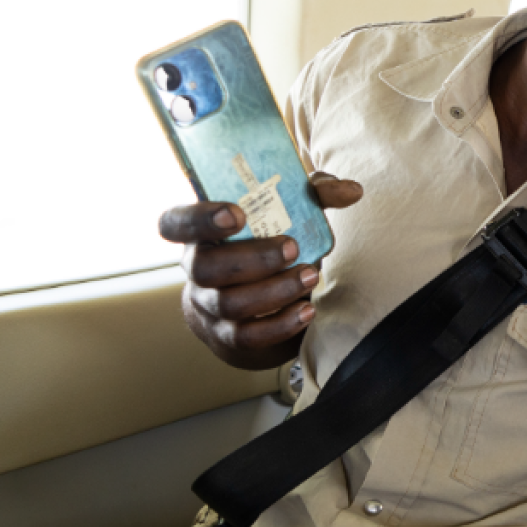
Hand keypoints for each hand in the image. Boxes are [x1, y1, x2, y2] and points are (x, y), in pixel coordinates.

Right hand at [159, 170, 363, 370]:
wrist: (260, 303)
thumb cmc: (269, 244)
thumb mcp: (288, 214)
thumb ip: (313, 196)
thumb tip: (351, 190)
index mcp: (201, 233)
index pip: (175, 223)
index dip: (199, 218)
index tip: (237, 214)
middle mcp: (196, 269)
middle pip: (206, 267)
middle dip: (252, 258)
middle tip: (292, 247)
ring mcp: (208, 306)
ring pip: (230, 303)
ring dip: (274, 290)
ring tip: (311, 276)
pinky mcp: (227, 337)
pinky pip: (247, 337)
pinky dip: (280, 325)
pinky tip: (308, 311)